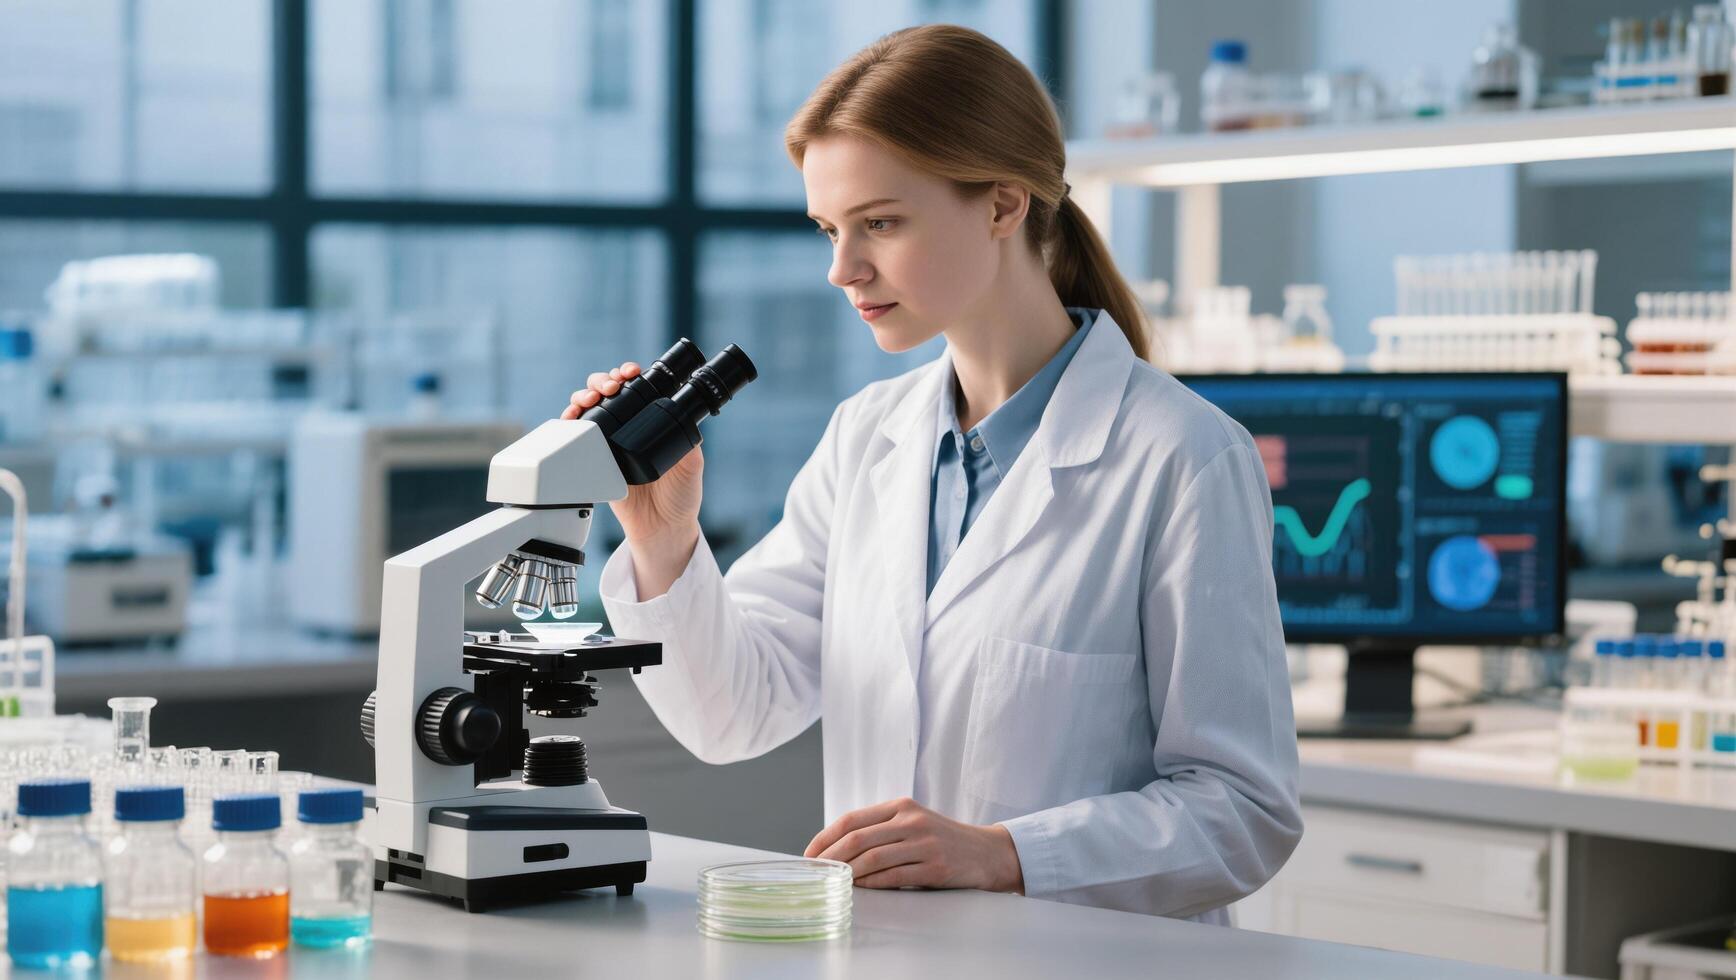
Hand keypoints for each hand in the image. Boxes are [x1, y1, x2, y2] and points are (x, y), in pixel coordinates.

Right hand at [563, 362, 702, 596]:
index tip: (631, 372)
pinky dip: (570, 423)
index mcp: (651, 423)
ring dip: (584, 395)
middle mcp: (628, 429)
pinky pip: (576, 438)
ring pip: (588, 409)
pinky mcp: (593, 461)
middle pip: (606, 392)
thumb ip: (688, 440)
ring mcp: (608, 443)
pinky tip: (572, 417)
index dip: (629, 374)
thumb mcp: (691, 463)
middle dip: (603, 380)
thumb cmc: (680, 496)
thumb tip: (685, 414)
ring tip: (591, 398)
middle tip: (611, 386)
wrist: (662, 528)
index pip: (636, 389)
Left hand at [804, 797, 1024, 893]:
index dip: (825, 838)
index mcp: (901, 806)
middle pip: (858, 838)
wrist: (986, 852)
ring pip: (873, 859)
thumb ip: (881, 829)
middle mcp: (911, 821)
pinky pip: (894, 877)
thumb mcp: (912, 822)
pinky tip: (860, 889)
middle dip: (830, 858)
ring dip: (848, 874)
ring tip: (833, 883)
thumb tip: (836, 848)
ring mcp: (924, 844)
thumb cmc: (941, 839)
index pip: (852, 819)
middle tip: (815, 873)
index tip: (810, 855)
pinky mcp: (934, 867)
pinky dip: (872, 884)